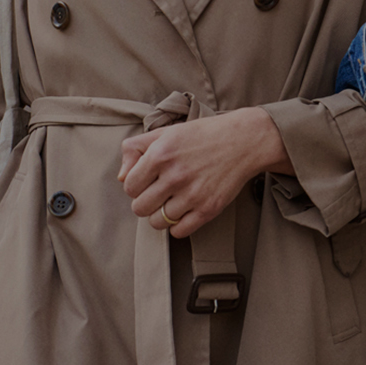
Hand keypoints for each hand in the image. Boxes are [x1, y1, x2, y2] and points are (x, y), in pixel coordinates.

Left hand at [121, 107, 286, 239]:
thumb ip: (135, 149)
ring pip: (157, 222)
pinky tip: (185, 210)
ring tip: (173, 200)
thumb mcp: (166, 132)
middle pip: (139, 208)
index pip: (129, 187)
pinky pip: (179, 232)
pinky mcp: (208, 209)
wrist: (244, 140)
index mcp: (160, 154)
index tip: (149, 180)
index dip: (136, 185)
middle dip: (146, 202)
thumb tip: (121, 178)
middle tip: (160, 192)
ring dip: (162, 214)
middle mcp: (174, 176)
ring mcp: (192, 194)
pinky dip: (178, 225)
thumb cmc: (203, 135)